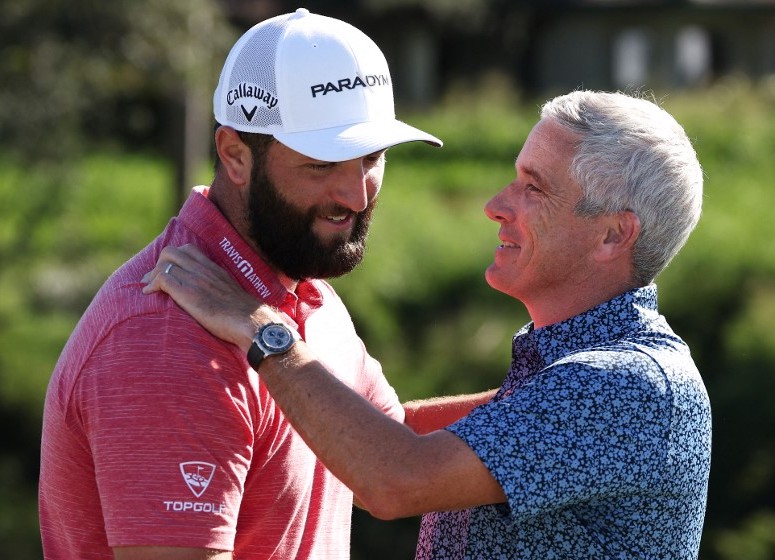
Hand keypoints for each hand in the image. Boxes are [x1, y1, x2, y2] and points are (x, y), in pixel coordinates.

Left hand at [142, 244, 281, 350]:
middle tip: (154, 279)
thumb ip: (219, 289)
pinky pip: (163, 279)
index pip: (189, 249)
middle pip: (171, 252)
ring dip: (152, 275)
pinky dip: (152, 284)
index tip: (168, 271)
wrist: (251, 322)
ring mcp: (195, 280)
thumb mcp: (232, 293)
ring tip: (149, 287)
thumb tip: (213, 299)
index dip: (174, 258)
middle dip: (158, 264)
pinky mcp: (188, 294)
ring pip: (164, 263)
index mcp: (214, 269)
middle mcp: (203, 270)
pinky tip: (149, 293)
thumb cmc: (244, 315)